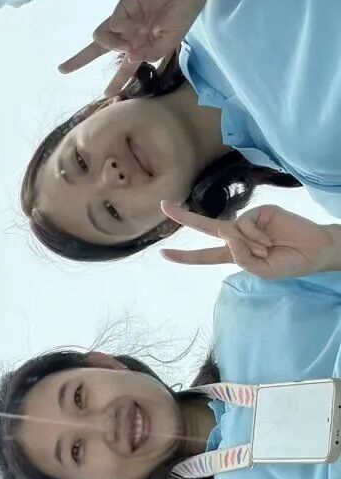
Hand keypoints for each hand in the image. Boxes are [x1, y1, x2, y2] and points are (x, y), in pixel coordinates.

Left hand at [59, 0, 211, 96]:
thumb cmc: (182, 12)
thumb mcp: (169, 42)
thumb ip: (151, 54)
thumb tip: (131, 58)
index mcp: (140, 44)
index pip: (124, 65)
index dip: (117, 80)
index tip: (107, 94)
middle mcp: (128, 33)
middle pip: (99, 48)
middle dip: (79, 59)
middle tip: (62, 70)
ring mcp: (123, 20)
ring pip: (100, 38)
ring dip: (112, 46)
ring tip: (130, 44)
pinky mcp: (121, 6)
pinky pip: (113, 24)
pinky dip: (122, 29)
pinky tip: (136, 26)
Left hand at [160, 203, 340, 279]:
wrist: (315, 250)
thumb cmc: (289, 263)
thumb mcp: (261, 271)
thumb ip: (241, 259)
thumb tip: (227, 236)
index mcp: (234, 254)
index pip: (204, 256)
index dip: (185, 256)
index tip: (163, 253)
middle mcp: (237, 237)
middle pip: (206, 228)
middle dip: (184, 217)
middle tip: (164, 206)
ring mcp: (247, 222)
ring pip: (230, 231)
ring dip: (248, 244)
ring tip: (268, 248)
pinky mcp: (259, 211)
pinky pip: (244, 223)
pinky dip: (254, 234)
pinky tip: (269, 239)